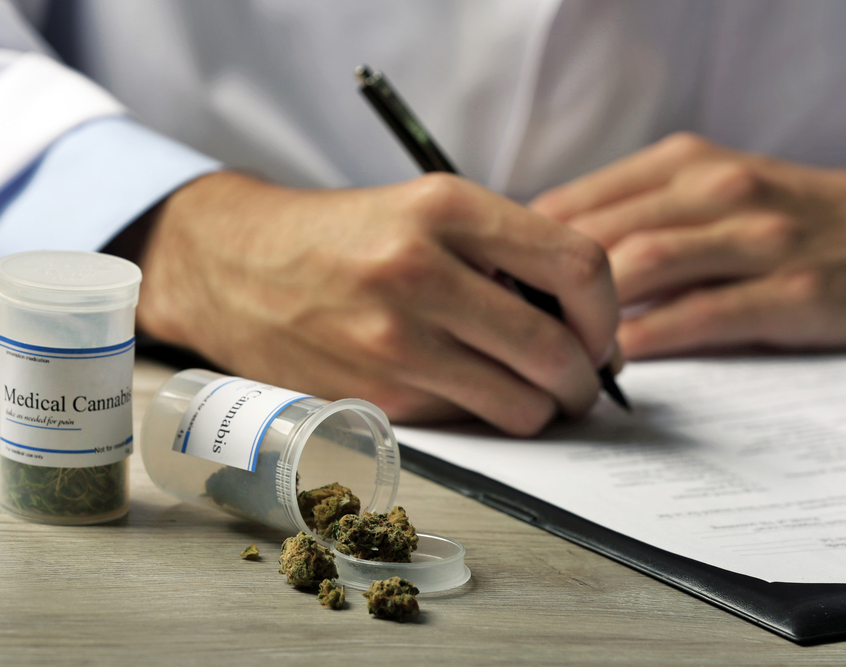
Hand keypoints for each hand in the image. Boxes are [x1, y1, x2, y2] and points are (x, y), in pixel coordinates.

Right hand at [135, 171, 617, 434]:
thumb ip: (505, 252)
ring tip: (534, 395)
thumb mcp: (425, 208)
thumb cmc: (344, 237)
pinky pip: (466, 419)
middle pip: (556, 347)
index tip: (598, 331)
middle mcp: (420, 271)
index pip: (578, 266)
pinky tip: (469, 392)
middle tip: (581, 382)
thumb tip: (585, 322)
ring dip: (543, 408)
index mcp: (445, 207)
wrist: (239, 266)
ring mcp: (395, 340)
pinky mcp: (374, 394)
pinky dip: (484, 416)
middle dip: (584, 379)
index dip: (606, 312)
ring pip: (519, 402)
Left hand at [530, 133, 845, 358]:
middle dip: (542, 289)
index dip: (519, 249)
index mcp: (681, 165)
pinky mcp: (793, 289)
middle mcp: (714, 190)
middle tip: (508, 330)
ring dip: (589, 316)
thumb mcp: (703, 192)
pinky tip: (622, 359)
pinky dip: (652, 337)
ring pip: (643, 266)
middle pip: (598, 235)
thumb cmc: (776, 219)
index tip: (491, 287)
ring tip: (559, 351)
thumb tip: (539, 258)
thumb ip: (630, 216)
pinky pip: (704, 313)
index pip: (573, 203)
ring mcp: (756, 237)